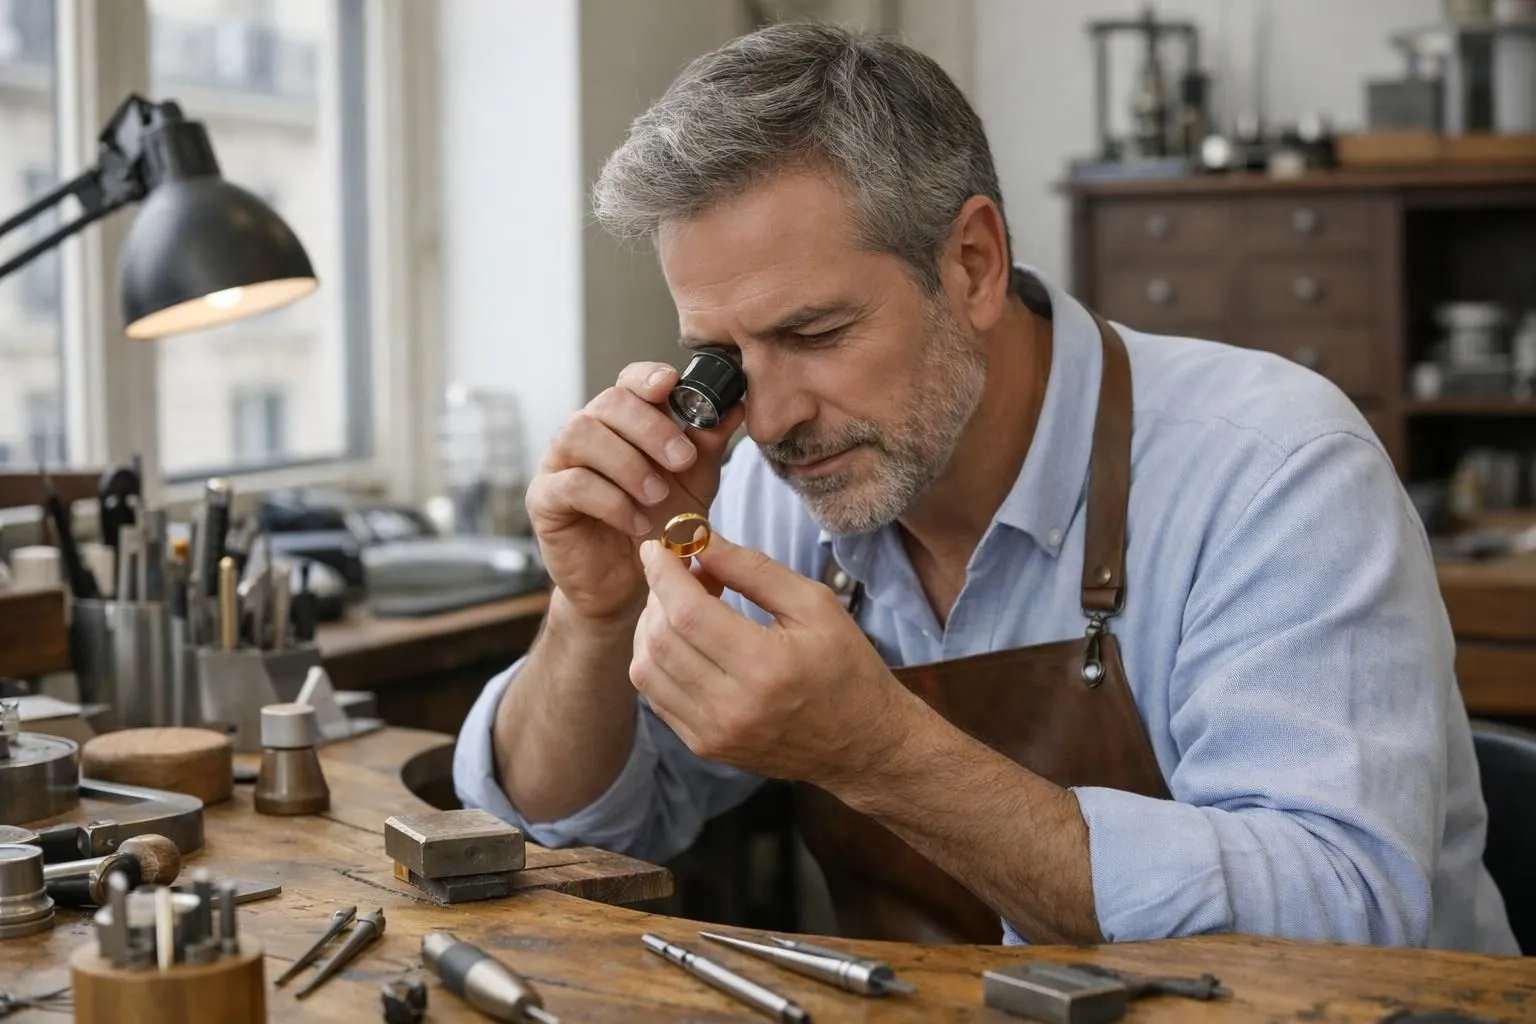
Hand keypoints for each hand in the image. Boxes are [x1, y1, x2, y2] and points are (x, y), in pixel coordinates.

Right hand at [526, 362, 745, 622]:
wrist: (627, 583)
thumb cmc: (658, 525)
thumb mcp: (693, 484)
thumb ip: (708, 445)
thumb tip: (737, 405)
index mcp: (621, 421)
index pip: (628, 381)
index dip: (648, 377)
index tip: (673, 386)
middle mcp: (586, 433)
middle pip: (608, 403)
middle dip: (650, 428)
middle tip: (682, 460)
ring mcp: (559, 463)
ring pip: (582, 435)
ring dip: (628, 463)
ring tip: (657, 496)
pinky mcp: (544, 500)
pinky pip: (572, 484)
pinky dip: (611, 501)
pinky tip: (637, 522)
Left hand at [629, 532, 918, 786]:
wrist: (862, 744)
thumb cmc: (846, 666)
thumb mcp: (814, 604)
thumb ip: (753, 569)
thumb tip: (699, 540)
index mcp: (766, 667)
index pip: (687, 613)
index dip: (663, 573)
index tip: (658, 546)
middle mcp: (732, 707)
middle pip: (661, 639)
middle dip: (658, 593)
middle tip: (681, 571)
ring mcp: (713, 733)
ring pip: (646, 669)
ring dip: (651, 626)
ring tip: (683, 604)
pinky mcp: (704, 746)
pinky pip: (655, 695)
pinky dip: (657, 658)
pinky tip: (684, 640)